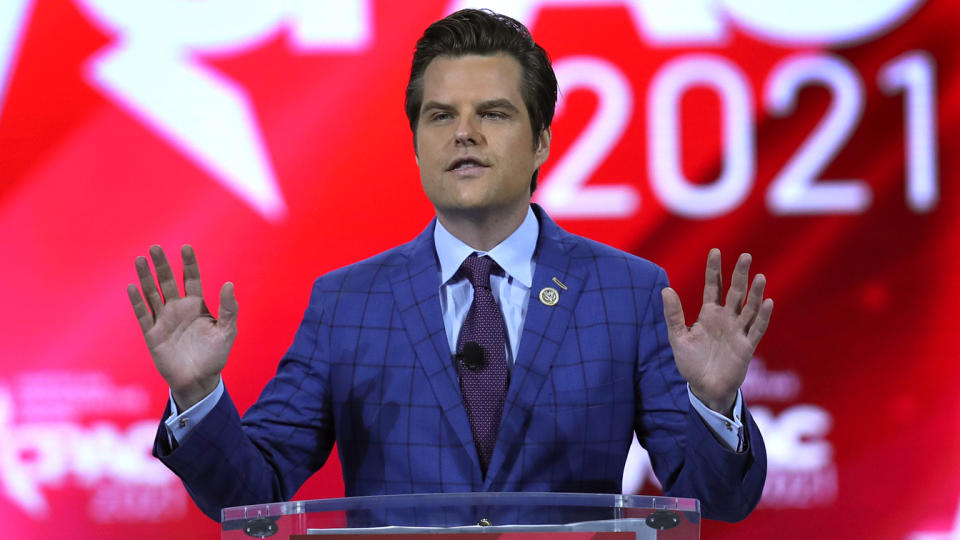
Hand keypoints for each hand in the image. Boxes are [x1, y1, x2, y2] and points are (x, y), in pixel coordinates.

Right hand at [127, 245, 237, 409]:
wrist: (199, 380)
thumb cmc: (215, 356)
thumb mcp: (227, 332)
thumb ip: (229, 309)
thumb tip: (229, 283)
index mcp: (196, 306)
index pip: (191, 279)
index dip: (188, 263)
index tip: (186, 247)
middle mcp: (178, 309)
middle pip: (167, 282)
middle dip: (161, 265)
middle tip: (155, 247)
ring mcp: (163, 320)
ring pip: (152, 294)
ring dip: (146, 278)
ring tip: (139, 260)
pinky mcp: (152, 334)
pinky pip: (143, 315)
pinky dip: (137, 301)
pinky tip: (132, 287)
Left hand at [661, 249, 772, 415]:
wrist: (704, 388)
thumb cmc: (691, 363)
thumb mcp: (677, 337)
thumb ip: (673, 315)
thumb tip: (665, 289)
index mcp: (708, 314)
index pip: (713, 286)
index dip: (714, 270)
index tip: (715, 251)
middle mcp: (726, 319)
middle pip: (735, 292)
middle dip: (739, 275)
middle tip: (745, 256)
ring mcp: (737, 331)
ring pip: (749, 308)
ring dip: (755, 293)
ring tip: (759, 276)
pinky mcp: (746, 346)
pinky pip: (756, 329)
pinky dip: (762, 316)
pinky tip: (767, 302)